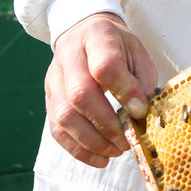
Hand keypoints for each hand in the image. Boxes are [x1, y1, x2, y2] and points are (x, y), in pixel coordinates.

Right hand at [45, 12, 157, 167]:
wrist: (84, 32)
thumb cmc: (117, 47)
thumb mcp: (137, 53)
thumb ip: (141, 82)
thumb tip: (140, 115)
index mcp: (98, 37)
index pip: (105, 65)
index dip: (124, 92)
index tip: (140, 111)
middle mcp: (69, 56)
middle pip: (79, 94)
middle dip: (106, 124)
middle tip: (127, 140)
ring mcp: (54, 78)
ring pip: (64, 116)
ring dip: (93, 141)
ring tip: (116, 151)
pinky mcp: (48, 98)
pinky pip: (57, 130)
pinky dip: (78, 149)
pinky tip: (100, 158)